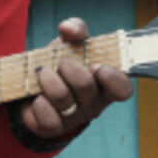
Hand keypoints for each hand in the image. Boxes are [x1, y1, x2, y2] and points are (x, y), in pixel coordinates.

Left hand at [16, 18, 133, 139]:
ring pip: (61, 98)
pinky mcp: (55, 128)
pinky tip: (37, 96)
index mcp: (106, 83)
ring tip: (42, 72)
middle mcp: (95, 103)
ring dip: (47, 79)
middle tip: (61, 62)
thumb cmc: (61, 63)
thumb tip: (69, 29)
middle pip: (85, 86)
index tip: (96, 66)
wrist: (33, 85)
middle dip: (67, 66)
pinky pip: (47, 119)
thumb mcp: (70, 42)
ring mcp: (75, 118)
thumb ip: (76, 29)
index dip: (112, 78)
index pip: (123, 89)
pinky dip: (38, 103)